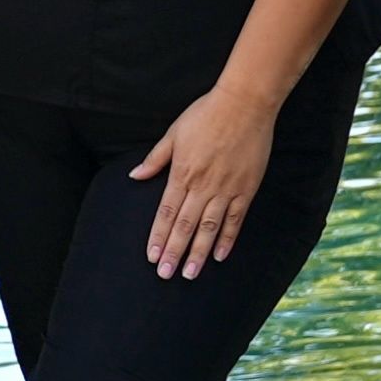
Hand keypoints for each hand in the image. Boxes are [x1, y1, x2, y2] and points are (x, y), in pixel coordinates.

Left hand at [128, 82, 276, 276]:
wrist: (244, 104)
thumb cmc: (205, 114)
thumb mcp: (174, 133)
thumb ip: (156, 159)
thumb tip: (135, 176)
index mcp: (182, 173)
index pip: (166, 212)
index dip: (158, 236)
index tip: (152, 256)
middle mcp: (202, 185)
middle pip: (185, 226)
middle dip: (174, 252)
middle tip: (166, 275)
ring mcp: (226, 189)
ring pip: (209, 228)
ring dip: (198, 253)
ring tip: (190, 274)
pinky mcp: (246, 188)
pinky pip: (235, 219)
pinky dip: (227, 238)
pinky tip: (219, 255)